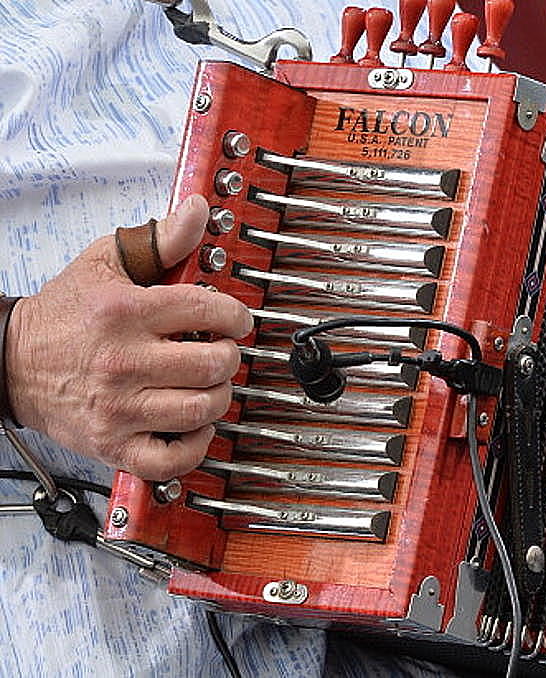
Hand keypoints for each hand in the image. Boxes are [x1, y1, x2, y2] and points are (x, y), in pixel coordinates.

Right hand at [5, 195, 252, 479]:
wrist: (8, 362)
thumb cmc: (63, 316)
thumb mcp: (105, 263)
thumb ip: (159, 240)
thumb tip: (196, 211)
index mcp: (124, 313)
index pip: (206, 311)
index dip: (235, 315)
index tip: (236, 320)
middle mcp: (122, 362)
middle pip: (212, 363)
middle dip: (228, 355)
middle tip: (220, 351)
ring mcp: (118, 408)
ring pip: (201, 408)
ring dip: (218, 396)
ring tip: (207, 384)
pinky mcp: (112, 444)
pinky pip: (171, 458)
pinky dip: (194, 445)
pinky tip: (192, 424)